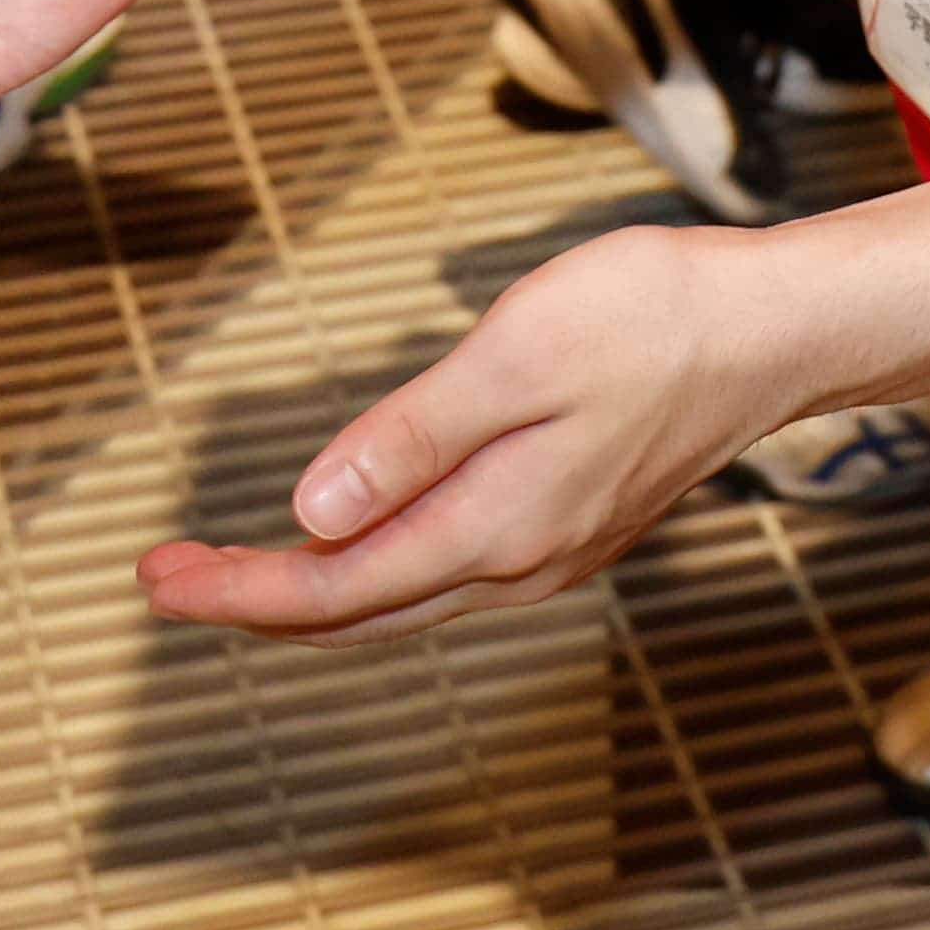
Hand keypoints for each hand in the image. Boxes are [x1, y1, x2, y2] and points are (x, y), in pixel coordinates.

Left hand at [138, 221, 812, 646]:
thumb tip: (309, 516)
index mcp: (494, 526)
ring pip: (400, 598)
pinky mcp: (566, 522)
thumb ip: (410, 439)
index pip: (333, 588)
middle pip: (357, 610)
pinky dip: (372, 570)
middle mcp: (516, 560)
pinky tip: (348, 539)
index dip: (236, 590)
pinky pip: (443, 572)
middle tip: (160, 578)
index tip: (154, 579)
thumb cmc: (655, 319)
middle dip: (252, 599)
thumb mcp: (518, 356)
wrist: (774, 330)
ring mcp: (547, 549)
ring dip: (309, 588)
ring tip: (228, 568)